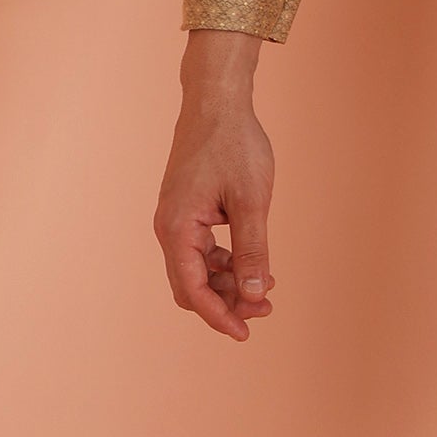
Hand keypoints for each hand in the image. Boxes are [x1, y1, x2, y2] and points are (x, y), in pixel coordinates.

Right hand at [155, 31, 275, 341]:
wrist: (216, 104)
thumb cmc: (234, 146)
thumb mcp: (252, 201)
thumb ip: (253, 249)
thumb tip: (255, 293)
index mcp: (177, 229)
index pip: (192, 290)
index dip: (219, 316)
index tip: (245, 332)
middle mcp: (169, 229)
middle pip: (192, 286)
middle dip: (227, 302)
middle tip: (266, 308)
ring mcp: (177, 220)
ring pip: (198, 270)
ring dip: (229, 283)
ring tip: (267, 289)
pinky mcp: (187, 212)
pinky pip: (202, 251)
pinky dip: (226, 263)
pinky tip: (254, 264)